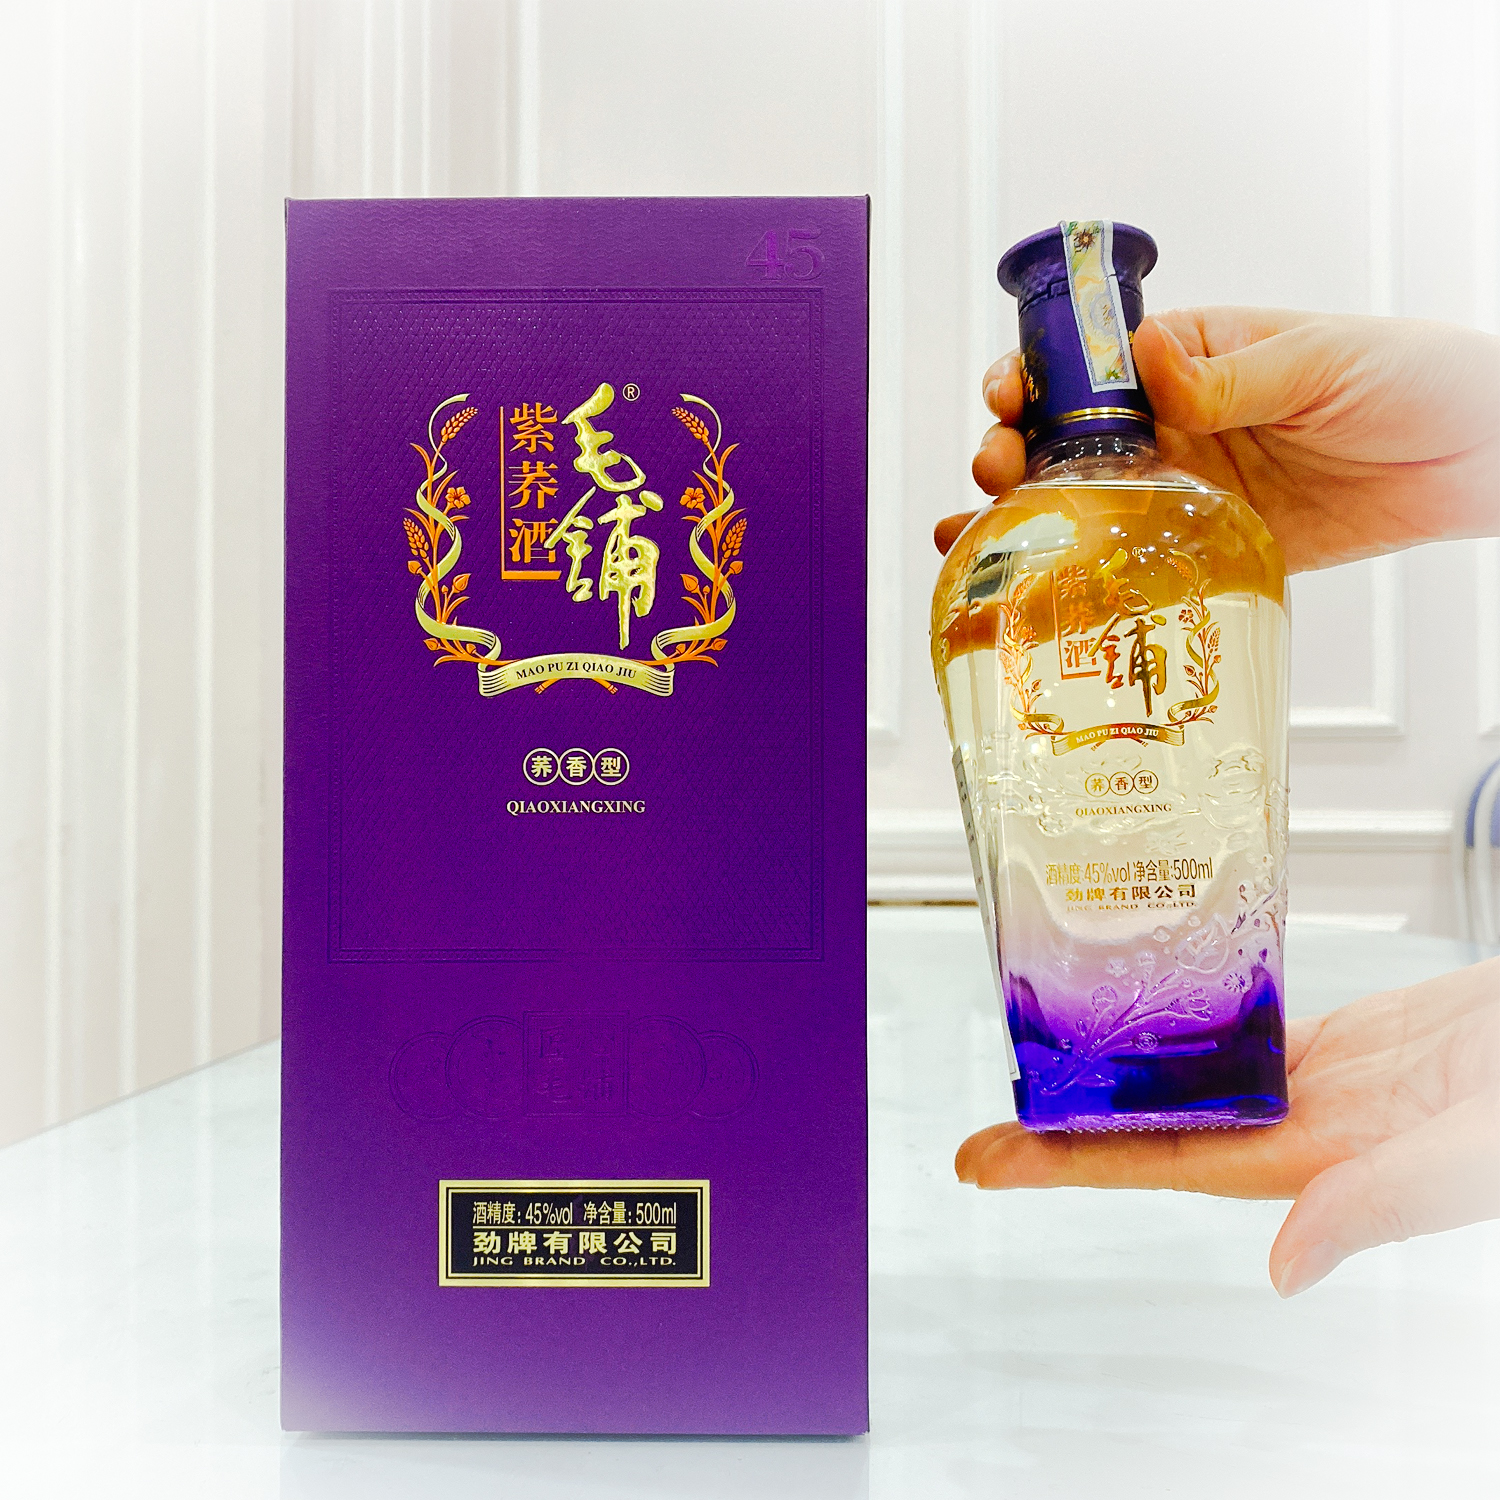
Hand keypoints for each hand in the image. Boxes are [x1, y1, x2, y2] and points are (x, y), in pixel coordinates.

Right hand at [937, 309, 1499, 571]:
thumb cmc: (1408, 378)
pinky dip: (1081, 575)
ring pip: (1083, 502)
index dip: (1034, 377)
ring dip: (1026, 516)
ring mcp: (1183, 486)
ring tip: (983, 532)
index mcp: (1186, 358)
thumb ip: (1229, 375)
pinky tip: (1037, 586)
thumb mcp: (1317, 360)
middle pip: (1065, 437)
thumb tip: (1149, 369)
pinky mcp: (1206, 546)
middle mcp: (1172, 422)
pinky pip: (1132, 562)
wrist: (1470, 459)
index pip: (1087, 363)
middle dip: (1013, 450)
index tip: (1010, 396)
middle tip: (996, 470)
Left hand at [954, 958, 1499, 1294]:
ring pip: (1205, 1084)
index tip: (995, 1165)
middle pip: (1166, 1130)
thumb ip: (1385, 1202)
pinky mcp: (1364, 1039)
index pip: (1167, 1166)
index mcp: (1329, 1161)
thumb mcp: (1477, 1154)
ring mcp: (1336, 1083)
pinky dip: (1203, 1032)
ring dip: (1129, 1083)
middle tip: (991, 1132)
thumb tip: (1285, 1263)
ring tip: (1060, 1079)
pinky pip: (1260, 1038)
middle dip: (1074, 1134)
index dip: (1074, 1166)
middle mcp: (1316, 1127)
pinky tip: (1166, 1025)